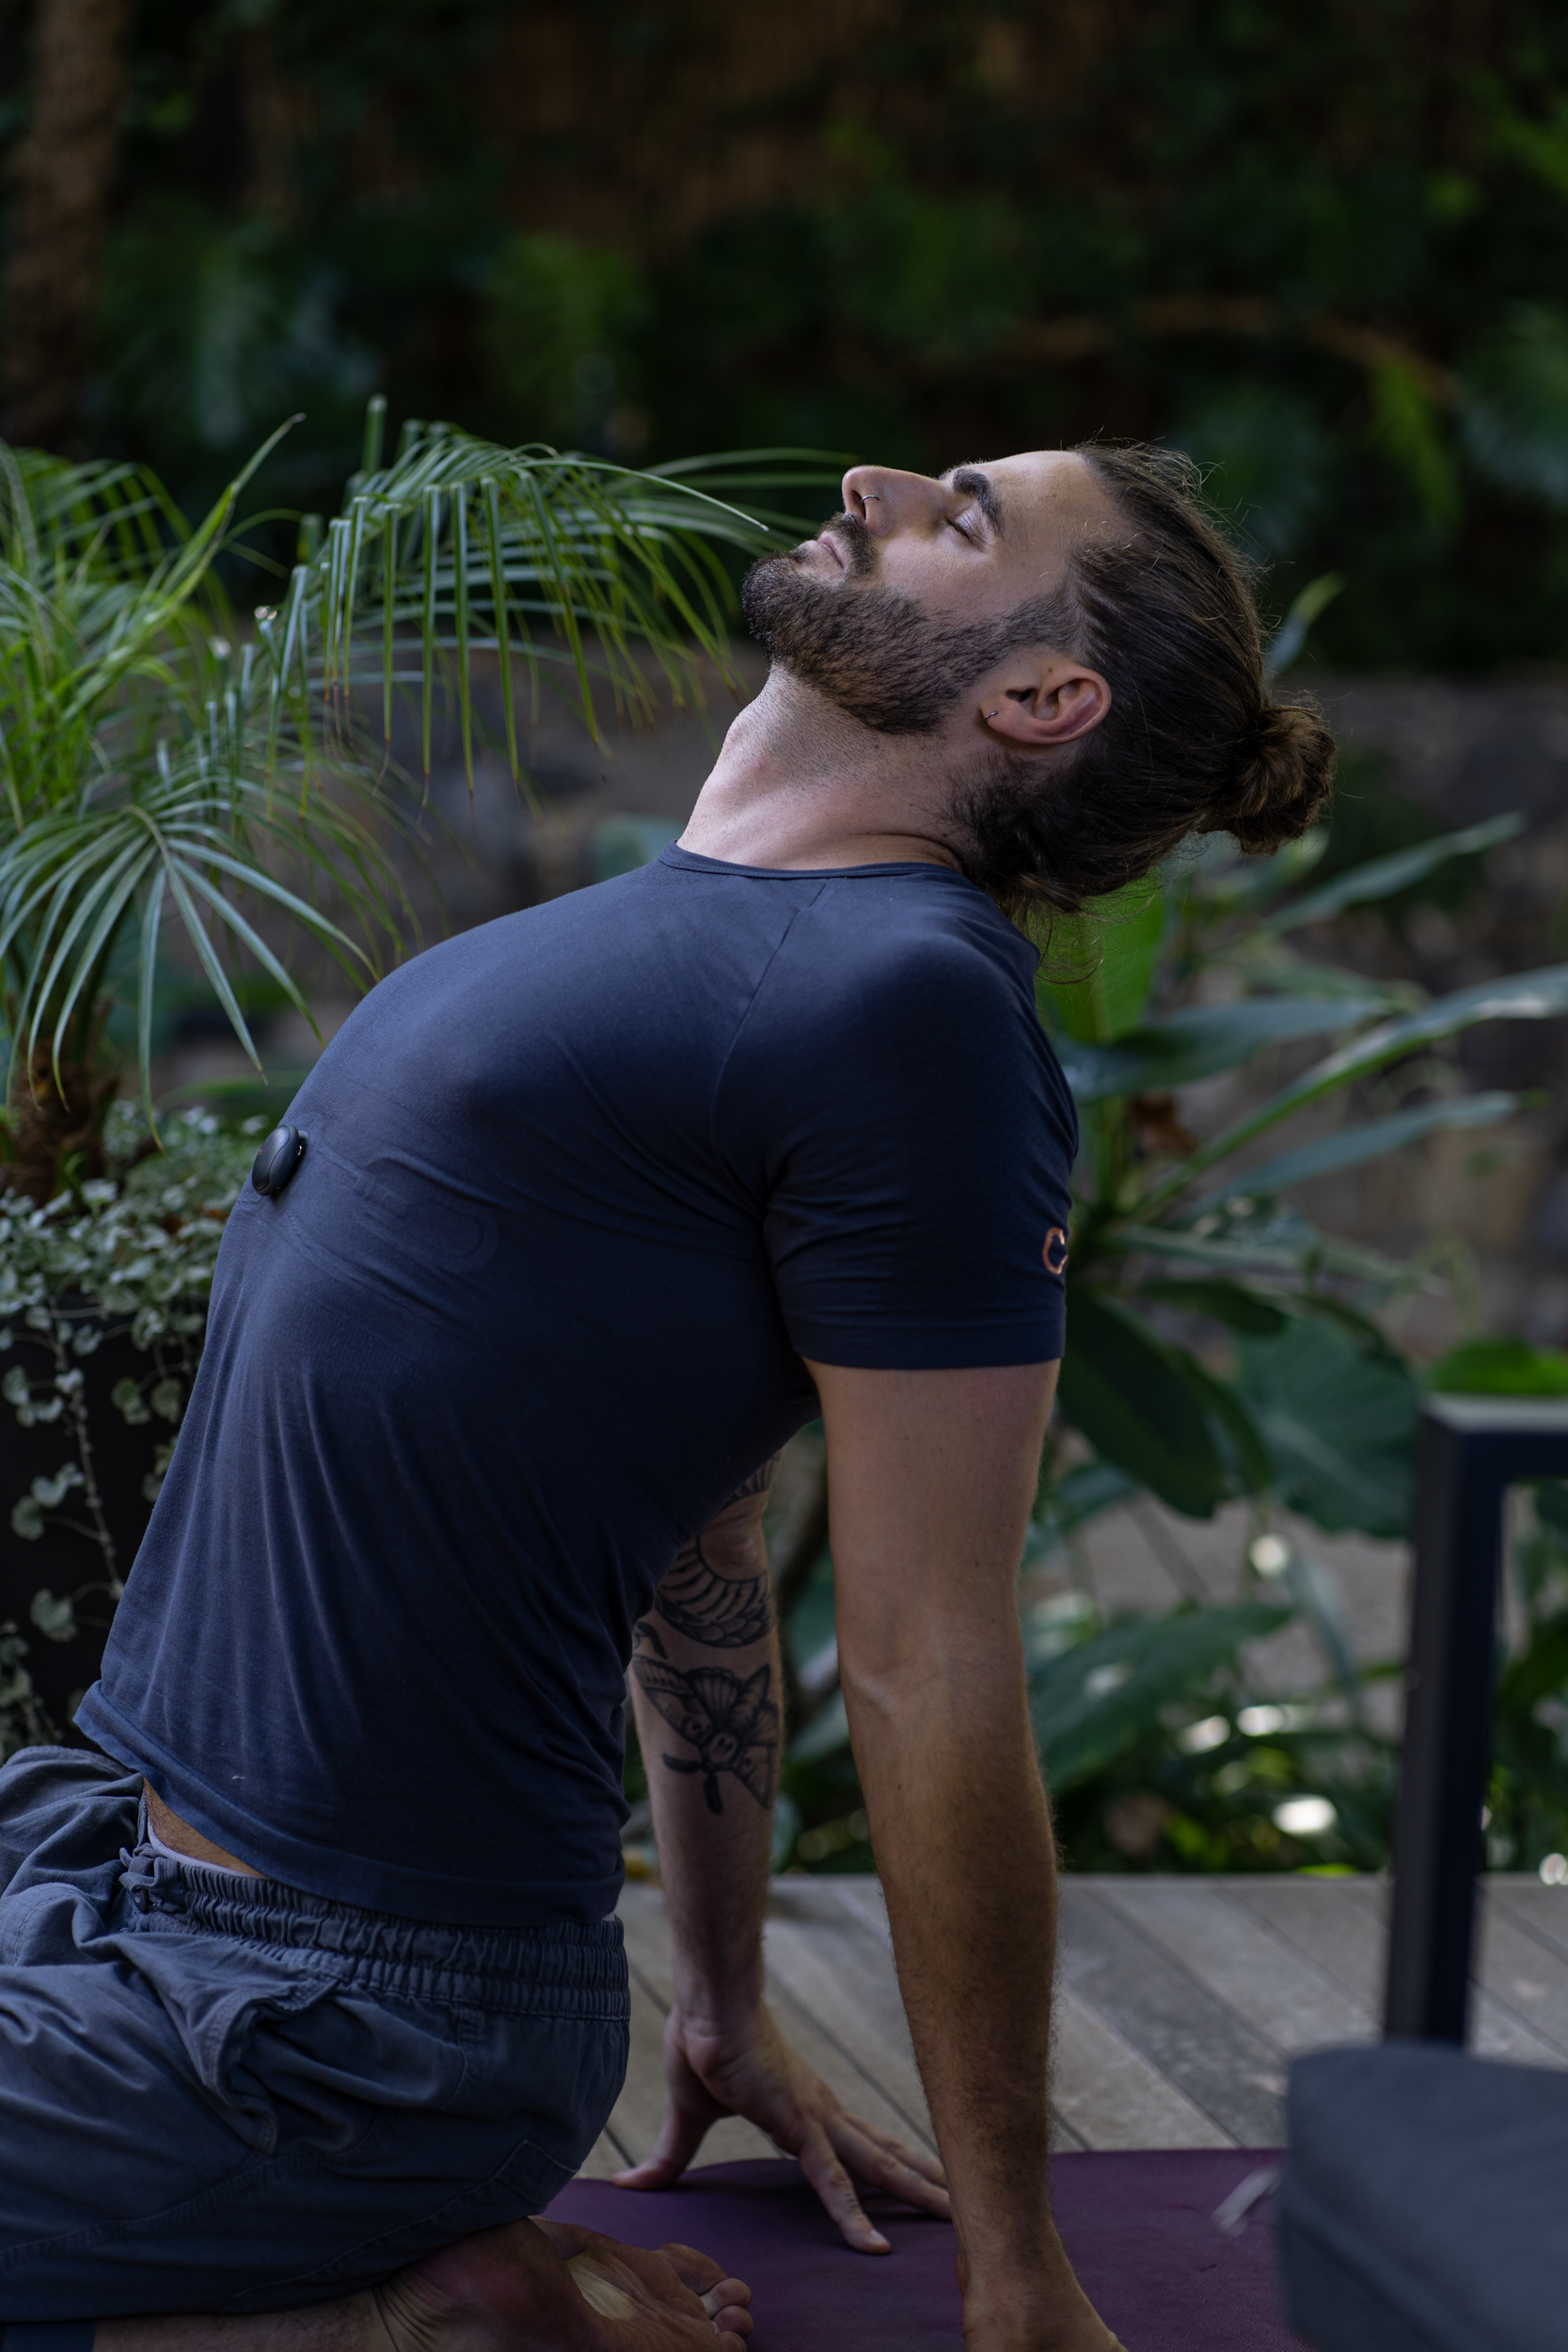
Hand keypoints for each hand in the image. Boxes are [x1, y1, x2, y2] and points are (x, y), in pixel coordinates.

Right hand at [613, 2001, 949, 2251]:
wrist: (705, 2003)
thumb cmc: (701, 2042)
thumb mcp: (687, 2114)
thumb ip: (672, 2153)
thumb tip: (631, 2182)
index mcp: (805, 2110)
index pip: (859, 2144)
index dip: (890, 2162)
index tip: (921, 2181)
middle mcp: (823, 2113)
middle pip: (884, 2155)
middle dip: (924, 2180)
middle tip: (966, 2203)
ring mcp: (817, 2119)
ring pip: (877, 2168)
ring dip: (917, 2193)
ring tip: (957, 2217)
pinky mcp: (800, 2125)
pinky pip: (832, 2181)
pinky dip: (854, 2216)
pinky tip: (875, 2246)